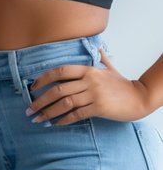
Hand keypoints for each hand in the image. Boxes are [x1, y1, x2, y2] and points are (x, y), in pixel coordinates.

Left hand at [27, 49, 150, 125]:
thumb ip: (101, 58)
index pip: (60, 71)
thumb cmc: (122, 84)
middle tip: (29, 110)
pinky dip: (64, 120)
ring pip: (65, 103)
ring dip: (48, 112)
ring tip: (37, 119)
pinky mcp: (100, 108)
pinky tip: (56, 124)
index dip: (43, 79)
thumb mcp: (109, 68)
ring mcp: (94, 94)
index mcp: (88, 70)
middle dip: (40, 101)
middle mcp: (89, 80)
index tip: (32, 88)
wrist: (141, 98)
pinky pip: (77, 114)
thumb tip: (97, 46)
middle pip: (58, 90)